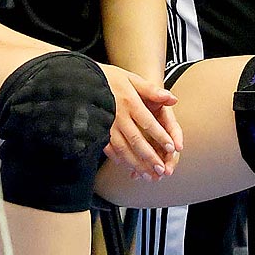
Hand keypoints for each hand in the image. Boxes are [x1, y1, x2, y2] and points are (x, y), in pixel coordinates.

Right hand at [98, 66, 182, 180]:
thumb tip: (173, 99)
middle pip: (136, 140)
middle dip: (150, 157)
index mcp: (129, 102)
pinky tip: (128, 168)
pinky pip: (109, 150)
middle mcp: (117, 116)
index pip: (148, 122)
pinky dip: (119, 160)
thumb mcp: (131, 78)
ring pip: (123, 149)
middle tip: (161, 169)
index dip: (160, 136)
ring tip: (148, 175)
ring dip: (136, 164)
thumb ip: (152, 90)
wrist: (81, 79)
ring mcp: (105, 126)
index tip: (172, 148)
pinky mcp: (97, 132)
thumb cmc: (110, 78)